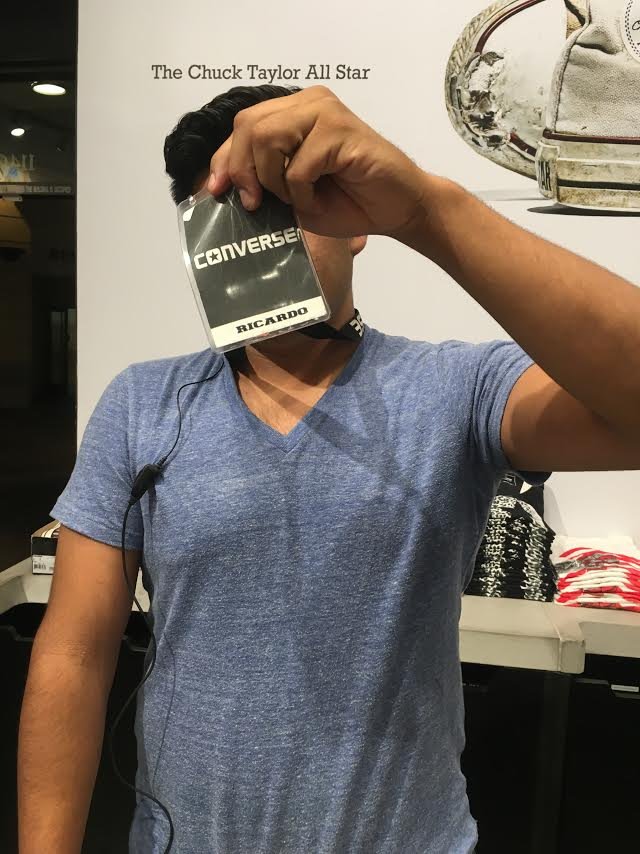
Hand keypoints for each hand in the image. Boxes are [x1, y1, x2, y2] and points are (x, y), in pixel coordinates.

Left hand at [207, 86, 426, 240]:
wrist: (396, 209)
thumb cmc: (348, 202)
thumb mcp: (292, 195)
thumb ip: (260, 182)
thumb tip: (219, 185)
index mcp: (293, 113)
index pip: (242, 127)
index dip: (223, 160)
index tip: (217, 191)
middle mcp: (307, 103)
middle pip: (248, 126)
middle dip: (243, 170)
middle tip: (255, 204)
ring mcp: (325, 112)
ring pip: (268, 138)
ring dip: (274, 181)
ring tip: (297, 200)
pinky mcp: (340, 130)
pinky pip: (299, 165)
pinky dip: (302, 193)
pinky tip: (319, 201)